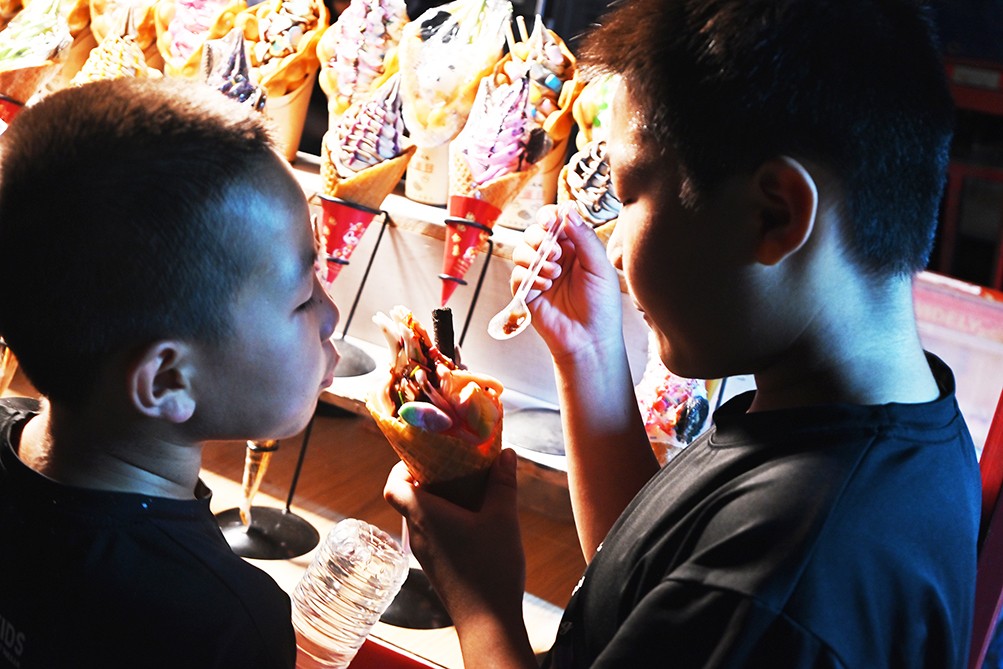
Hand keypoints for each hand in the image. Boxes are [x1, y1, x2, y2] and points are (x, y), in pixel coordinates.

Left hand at [384, 449, 526, 625]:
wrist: (488, 622)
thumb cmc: (491, 568)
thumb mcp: (503, 518)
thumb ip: (503, 483)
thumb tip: (505, 453)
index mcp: (425, 515)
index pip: (393, 485)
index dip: (402, 467)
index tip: (425, 455)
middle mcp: (418, 533)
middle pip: (407, 497)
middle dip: (426, 477)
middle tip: (452, 465)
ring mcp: (426, 552)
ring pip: (421, 516)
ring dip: (438, 499)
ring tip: (467, 488)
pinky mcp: (437, 566)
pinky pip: (433, 533)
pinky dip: (445, 519)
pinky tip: (473, 519)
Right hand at [513, 205, 623, 363]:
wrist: (590, 340)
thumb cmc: (601, 307)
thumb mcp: (600, 267)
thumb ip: (584, 238)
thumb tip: (568, 211)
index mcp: (573, 248)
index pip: (555, 222)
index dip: (549, 216)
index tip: (550, 220)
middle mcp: (554, 258)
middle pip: (533, 233)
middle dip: (540, 239)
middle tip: (555, 253)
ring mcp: (539, 275)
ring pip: (521, 251)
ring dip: (535, 258)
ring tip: (553, 274)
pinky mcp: (527, 292)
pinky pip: (517, 275)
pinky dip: (530, 278)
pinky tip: (546, 288)